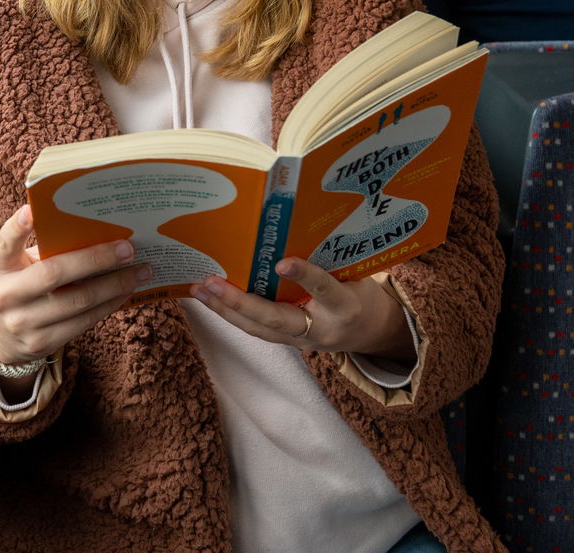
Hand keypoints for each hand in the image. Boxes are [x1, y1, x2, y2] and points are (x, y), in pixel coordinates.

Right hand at [0, 205, 149, 367]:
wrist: (0, 336)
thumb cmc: (20, 286)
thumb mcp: (18, 266)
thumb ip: (44, 249)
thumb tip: (98, 230)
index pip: (5, 243)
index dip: (17, 227)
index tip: (32, 210)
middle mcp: (6, 295)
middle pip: (55, 274)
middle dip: (95, 259)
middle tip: (128, 248)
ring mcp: (23, 322)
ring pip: (78, 301)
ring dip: (115, 285)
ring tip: (140, 271)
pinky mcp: (41, 343)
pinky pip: (84, 322)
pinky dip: (109, 304)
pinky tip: (125, 291)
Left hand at [190, 258, 412, 358]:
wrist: (374, 333)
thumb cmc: (361, 293)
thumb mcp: (356, 274)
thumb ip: (328, 260)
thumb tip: (291, 230)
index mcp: (345, 306)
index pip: (324, 289)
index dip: (305, 275)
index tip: (282, 261)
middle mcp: (321, 329)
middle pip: (276, 320)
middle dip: (239, 303)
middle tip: (210, 283)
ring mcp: (303, 341)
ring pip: (259, 329)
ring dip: (225, 310)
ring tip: (199, 291)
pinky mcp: (290, 343)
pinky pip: (257, 330)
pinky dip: (232, 315)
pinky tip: (211, 300)